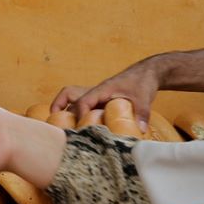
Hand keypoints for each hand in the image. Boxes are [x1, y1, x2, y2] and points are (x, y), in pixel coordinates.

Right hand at [52, 55, 168, 129]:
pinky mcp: (98, 101)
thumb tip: (140, 129)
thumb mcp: (144, 98)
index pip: (83, 101)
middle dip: (59, 108)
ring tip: (61, 129)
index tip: (81, 130)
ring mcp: (95, 96)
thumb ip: (141, 113)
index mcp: (101, 90)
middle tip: (57, 126)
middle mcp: (94, 92)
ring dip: (65, 111)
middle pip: (68, 95)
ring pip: (72, 100)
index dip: (79, 115)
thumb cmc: (142, 83)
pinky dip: (76, 115)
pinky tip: (79, 129)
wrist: (146, 73)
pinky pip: (81, 106)